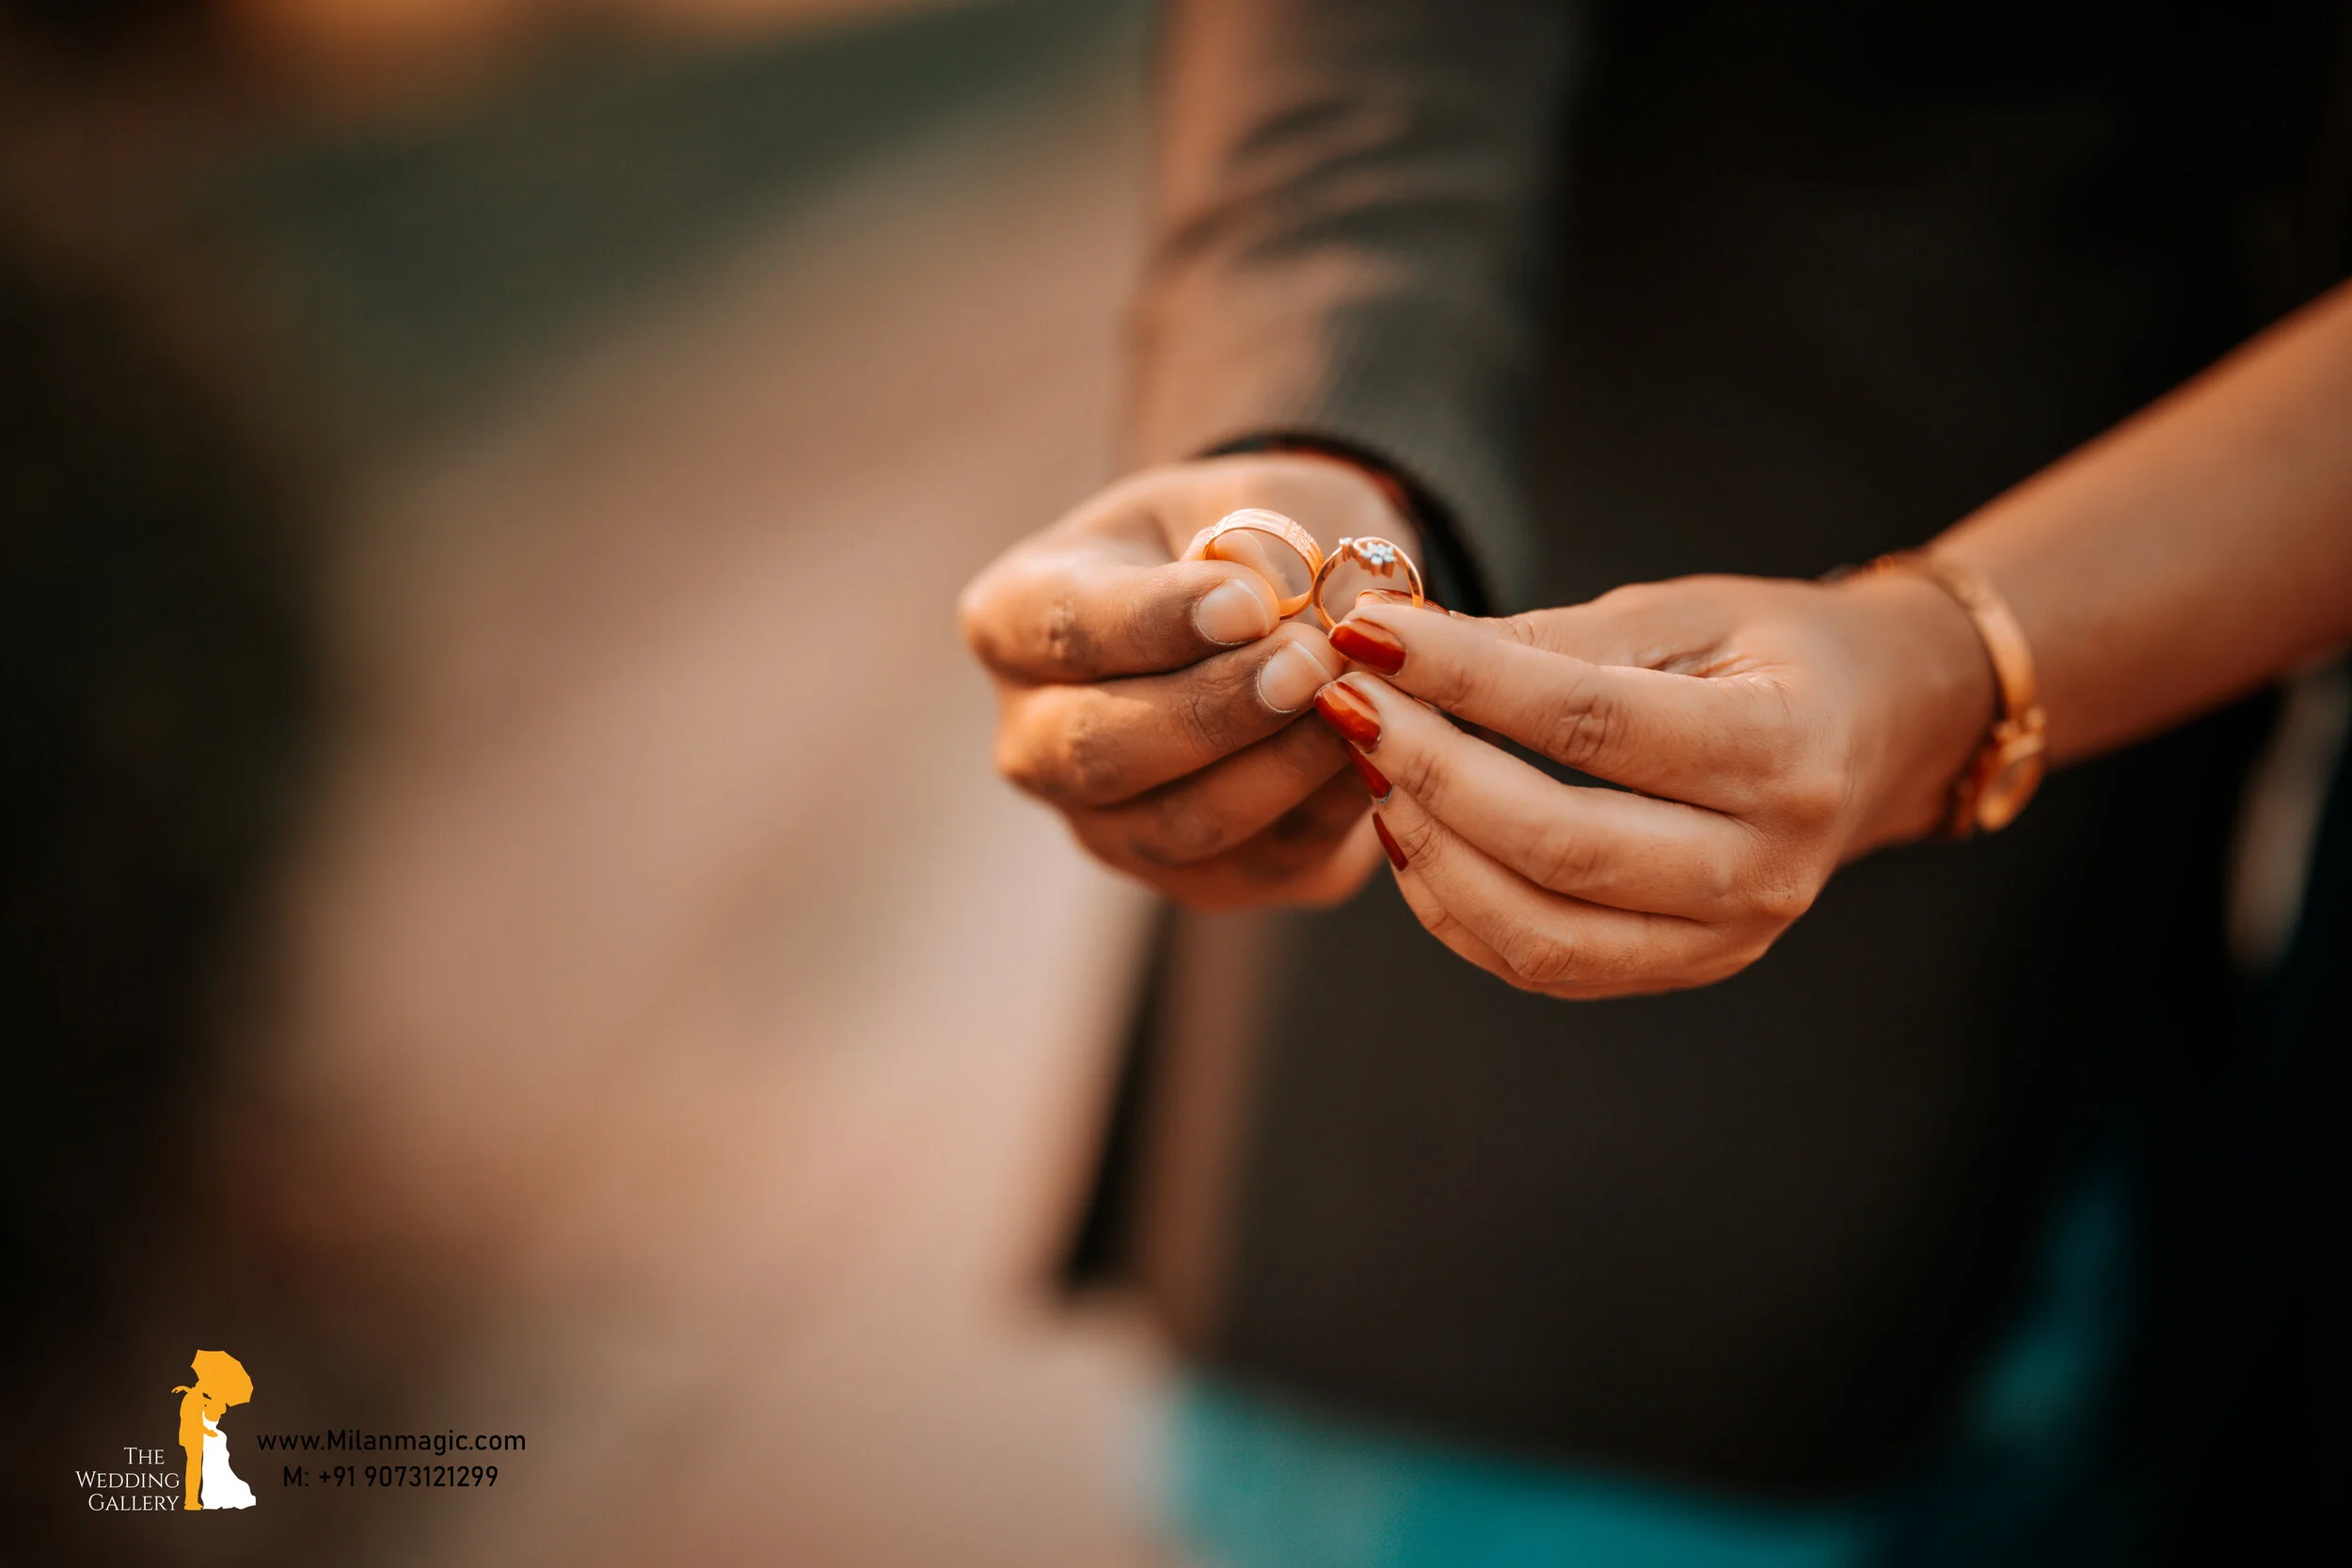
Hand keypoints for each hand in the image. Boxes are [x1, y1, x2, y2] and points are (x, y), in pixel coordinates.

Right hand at [960, 454, 1419, 907]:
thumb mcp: (1257, 496)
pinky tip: (1382, 751)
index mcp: (1016, 619)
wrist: (1294, 603)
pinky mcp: (1196, 877)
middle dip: (1212, 711)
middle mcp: (1036, 737)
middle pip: (1098, 749)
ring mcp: (1107, 821)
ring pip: (1178, 824)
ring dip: (1277, 770)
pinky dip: (1326, 811)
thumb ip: (1271, 546)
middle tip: (1308, 666)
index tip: (1247, 601)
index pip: (1065, 629)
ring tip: (1357, 704)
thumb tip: (1310, 620)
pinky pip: (1262, 862)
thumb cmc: (1253, 534)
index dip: (1154, 622)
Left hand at [1316, 571, 1994, 995]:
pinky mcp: (1684, 969)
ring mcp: (1728, 937)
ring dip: (1430, 851)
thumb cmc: (1771, 651)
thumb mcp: (1683, 613)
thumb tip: (1404, 646)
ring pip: (1540, 932)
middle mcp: (1764, 866)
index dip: (1467, 680)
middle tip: (1347, 703)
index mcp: (1782, 752)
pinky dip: (1456, 908)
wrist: (1877, 731)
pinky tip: (1413, 831)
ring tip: (1372, 765)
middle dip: (1429, 770)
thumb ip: (1554, 639)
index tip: (1369, 634)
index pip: (1592, 724)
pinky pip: (1543, 966)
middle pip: (1559, 843)